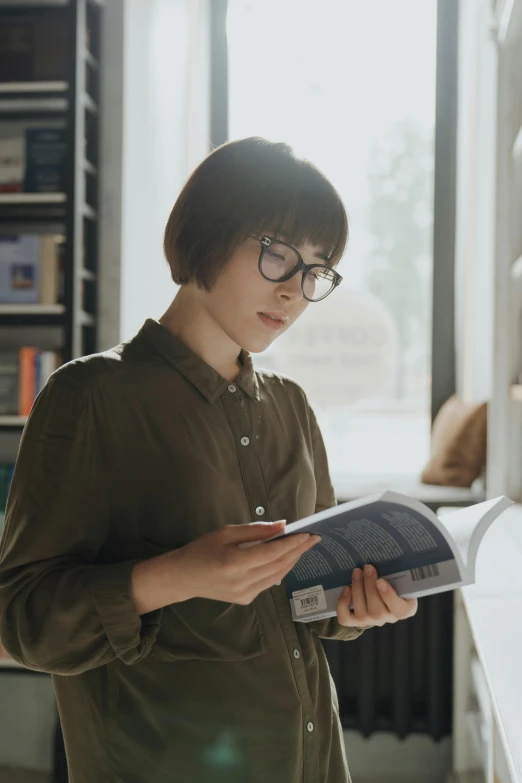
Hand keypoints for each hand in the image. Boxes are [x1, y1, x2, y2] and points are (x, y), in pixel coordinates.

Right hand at [176, 520, 321, 604]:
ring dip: (292, 560)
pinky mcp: (245, 600)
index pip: (272, 553)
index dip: (292, 543)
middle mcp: (242, 582)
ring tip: (304, 547)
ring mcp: (245, 594)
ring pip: (278, 576)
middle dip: (298, 551)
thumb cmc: (202, 550)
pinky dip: (280, 570)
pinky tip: (286, 559)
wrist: (183, 577)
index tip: (308, 534)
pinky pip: (269, 583)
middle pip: (279, 565)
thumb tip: (282, 526)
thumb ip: (255, 530)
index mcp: (235, 562)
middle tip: (314, 538)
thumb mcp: (226, 533)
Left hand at [336, 564, 417, 627]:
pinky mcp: (355, 622)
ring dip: (357, 589)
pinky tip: (346, 588)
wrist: (378, 593)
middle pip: (378, 611)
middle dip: (369, 587)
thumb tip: (386, 551)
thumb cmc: (392, 581)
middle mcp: (388, 618)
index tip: (381, 580)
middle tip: (367, 567)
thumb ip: (396, 572)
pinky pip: (346, 618)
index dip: (389, 597)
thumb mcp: (399, 578)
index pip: (401, 610)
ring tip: (356, 572)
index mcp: (404, 609)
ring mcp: (371, 622)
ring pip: (362, 613)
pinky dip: (343, 603)